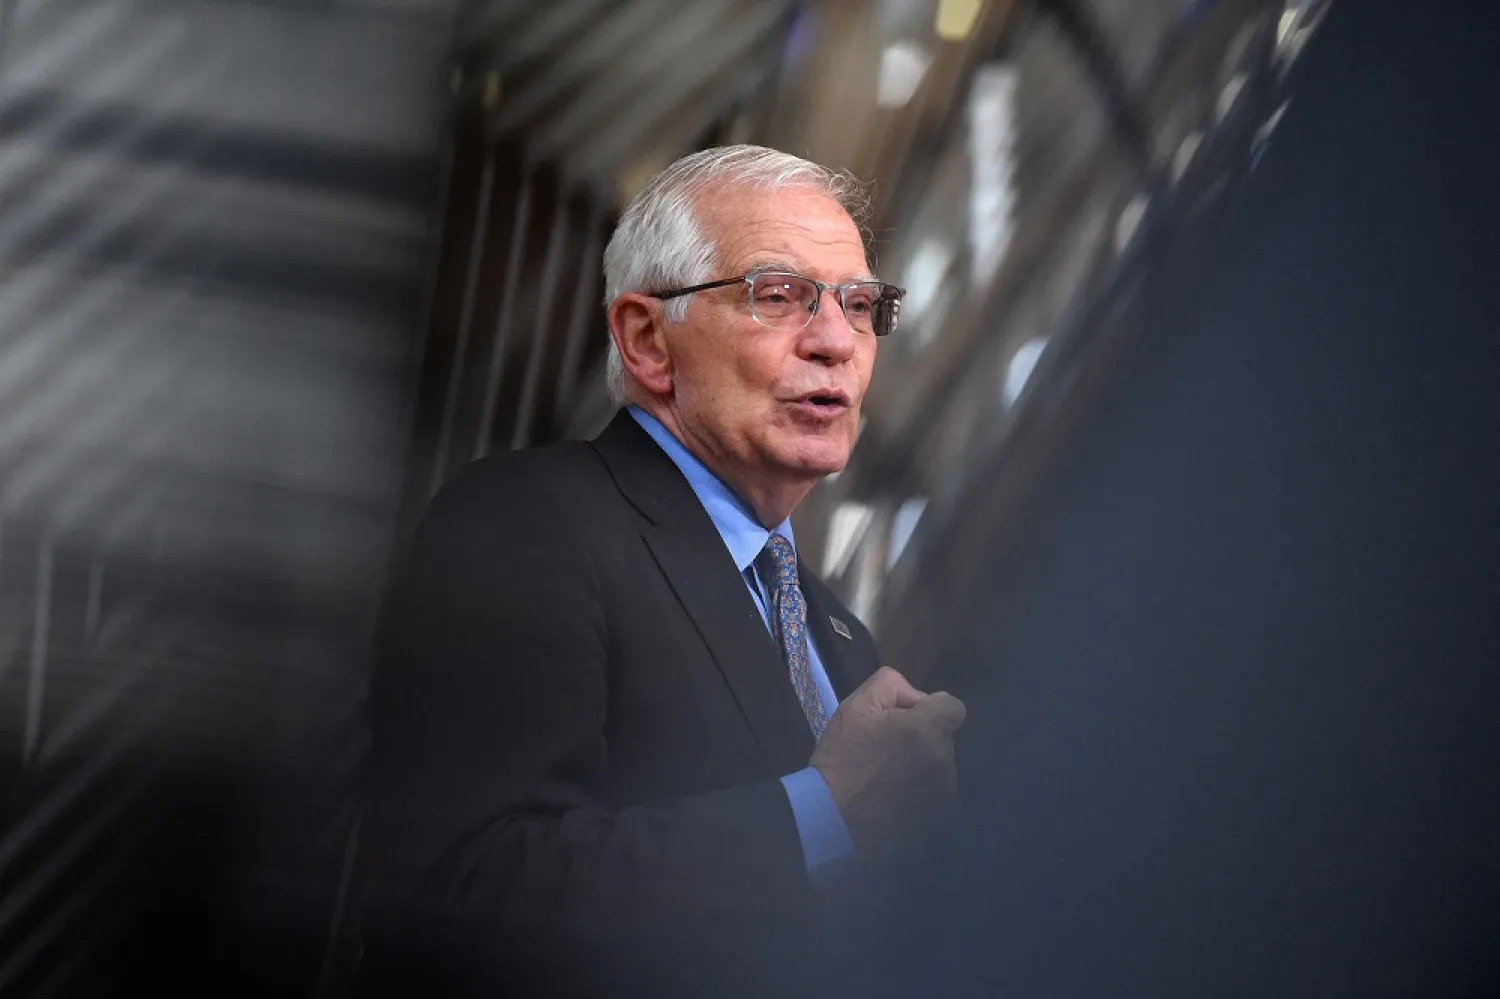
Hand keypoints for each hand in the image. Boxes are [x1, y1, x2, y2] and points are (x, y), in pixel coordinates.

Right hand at [809, 666, 966, 858]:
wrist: (833, 818)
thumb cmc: (842, 758)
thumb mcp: (855, 706)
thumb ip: (890, 685)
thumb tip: (913, 696)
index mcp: (926, 730)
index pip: (954, 707)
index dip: (930, 708)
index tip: (905, 720)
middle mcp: (944, 760)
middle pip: (944, 737)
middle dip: (922, 737)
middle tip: (887, 748)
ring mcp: (944, 792)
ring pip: (941, 766)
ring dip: (923, 765)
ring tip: (889, 777)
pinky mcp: (939, 816)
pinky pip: (937, 792)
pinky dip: (921, 790)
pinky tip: (895, 797)